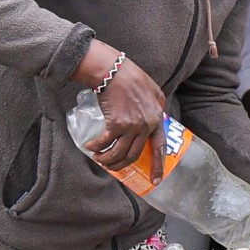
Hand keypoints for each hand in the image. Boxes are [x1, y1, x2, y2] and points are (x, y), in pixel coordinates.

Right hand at [75, 40, 167, 168]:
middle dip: (120, 165)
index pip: (159, 147)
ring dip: (107, 160)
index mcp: (156, 118)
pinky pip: (105, 143)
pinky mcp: (117, 124)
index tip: (155, 180)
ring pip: (119, 153)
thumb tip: (152, 120)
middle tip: (112, 167)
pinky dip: (96, 147)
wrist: (114, 70)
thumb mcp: (153, 91)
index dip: (157, 165)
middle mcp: (147, 125)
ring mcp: (132, 126)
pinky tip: (90, 146)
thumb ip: (154, 107)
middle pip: (134, 155)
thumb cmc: (130, 76)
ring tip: (98, 158)